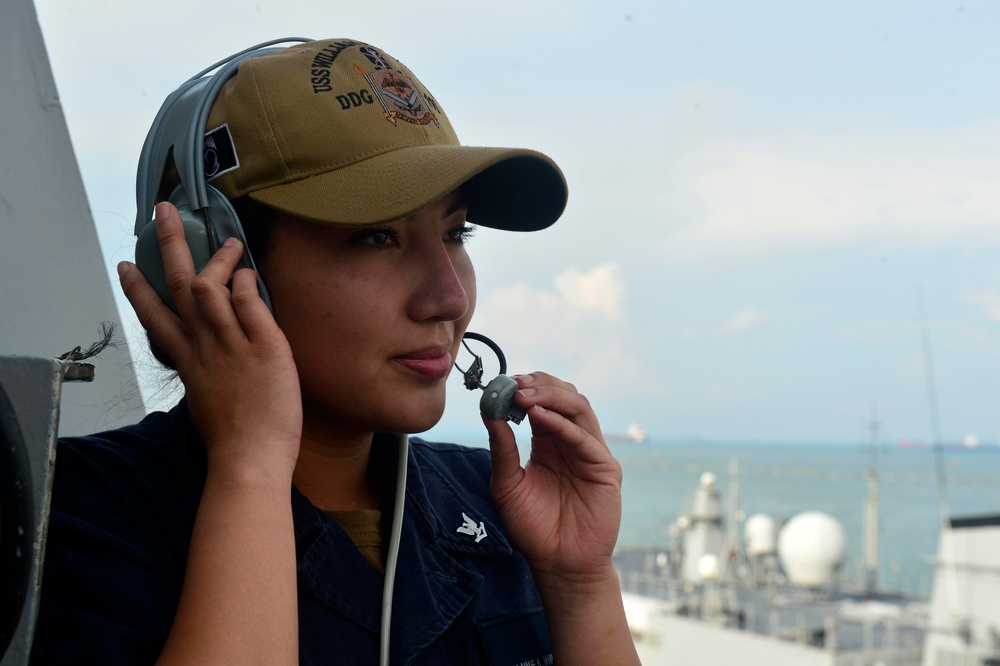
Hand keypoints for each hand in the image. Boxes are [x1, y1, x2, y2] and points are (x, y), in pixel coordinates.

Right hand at [119, 202, 301, 477]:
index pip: (157, 318)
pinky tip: (249, 274)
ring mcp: (233, 346)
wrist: (249, 461)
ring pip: (212, 289)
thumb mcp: (207, 401)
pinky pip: (249, 306)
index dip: (140, 290)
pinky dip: (246, 286)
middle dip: (169, 246)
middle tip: (164, 211)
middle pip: (180, 287)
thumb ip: (207, 373)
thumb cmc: (233, 441)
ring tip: (228, 241)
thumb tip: (212, 358)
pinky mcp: (265, 349)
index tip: (127, 264)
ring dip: (218, 259)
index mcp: (188, 363)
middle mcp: (205, 348)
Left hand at [483, 372, 622, 586]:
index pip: (542, 403)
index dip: (524, 388)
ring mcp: (591, 453)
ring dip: (551, 396)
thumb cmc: (533, 527)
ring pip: (579, 408)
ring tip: (524, 395)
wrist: (557, 563)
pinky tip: (538, 417)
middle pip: (565, 397)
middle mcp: (572, 442)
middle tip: (514, 382)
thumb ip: (501, 449)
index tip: (501, 382)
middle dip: (540, 385)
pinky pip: (585, 438)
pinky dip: (561, 424)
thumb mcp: (507, 484)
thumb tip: (488, 412)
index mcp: (550, 442)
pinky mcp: (606, 468)